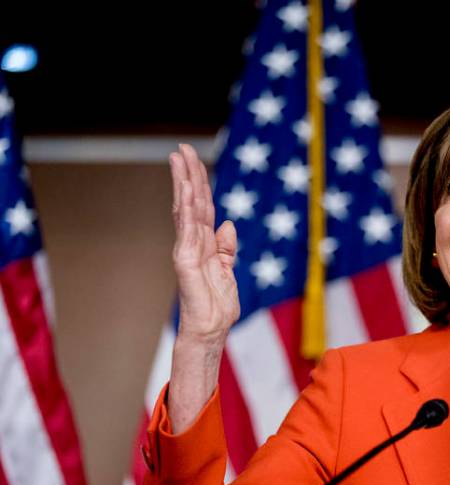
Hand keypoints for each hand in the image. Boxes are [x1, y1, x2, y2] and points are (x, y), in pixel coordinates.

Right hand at [170, 144, 239, 343]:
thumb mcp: (228, 271)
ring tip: (179, 159)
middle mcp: (193, 242)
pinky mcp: (185, 260)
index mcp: (205, 244)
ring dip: (183, 183)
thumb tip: (228, 224)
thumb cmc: (217, 306)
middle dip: (188, 174)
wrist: (210, 330)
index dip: (199, 183)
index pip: (202, 207)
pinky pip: (187, 229)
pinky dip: (186, 209)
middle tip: (182, 148)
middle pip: (191, 202)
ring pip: (186, 209)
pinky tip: (186, 190)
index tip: (194, 159)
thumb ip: (227, 248)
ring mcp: (186, 250)